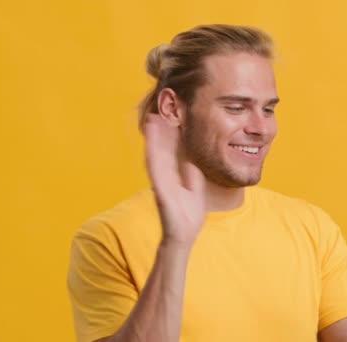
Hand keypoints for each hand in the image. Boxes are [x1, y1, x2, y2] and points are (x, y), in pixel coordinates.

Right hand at [143, 113, 205, 245]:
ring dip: (154, 136)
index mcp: (174, 173)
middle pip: (163, 147)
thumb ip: (190, 169)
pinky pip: (155, 168)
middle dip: (163, 128)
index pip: (174, 148)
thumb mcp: (193, 185)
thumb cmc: (187, 213)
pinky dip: (153, 152)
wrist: (184, 235)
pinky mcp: (160, 190)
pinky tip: (152, 140)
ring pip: (156, 154)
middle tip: (162, 107)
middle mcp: (165, 175)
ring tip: (154, 117)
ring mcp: (161, 182)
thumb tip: (191, 152)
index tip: (176, 112)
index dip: (174, 131)